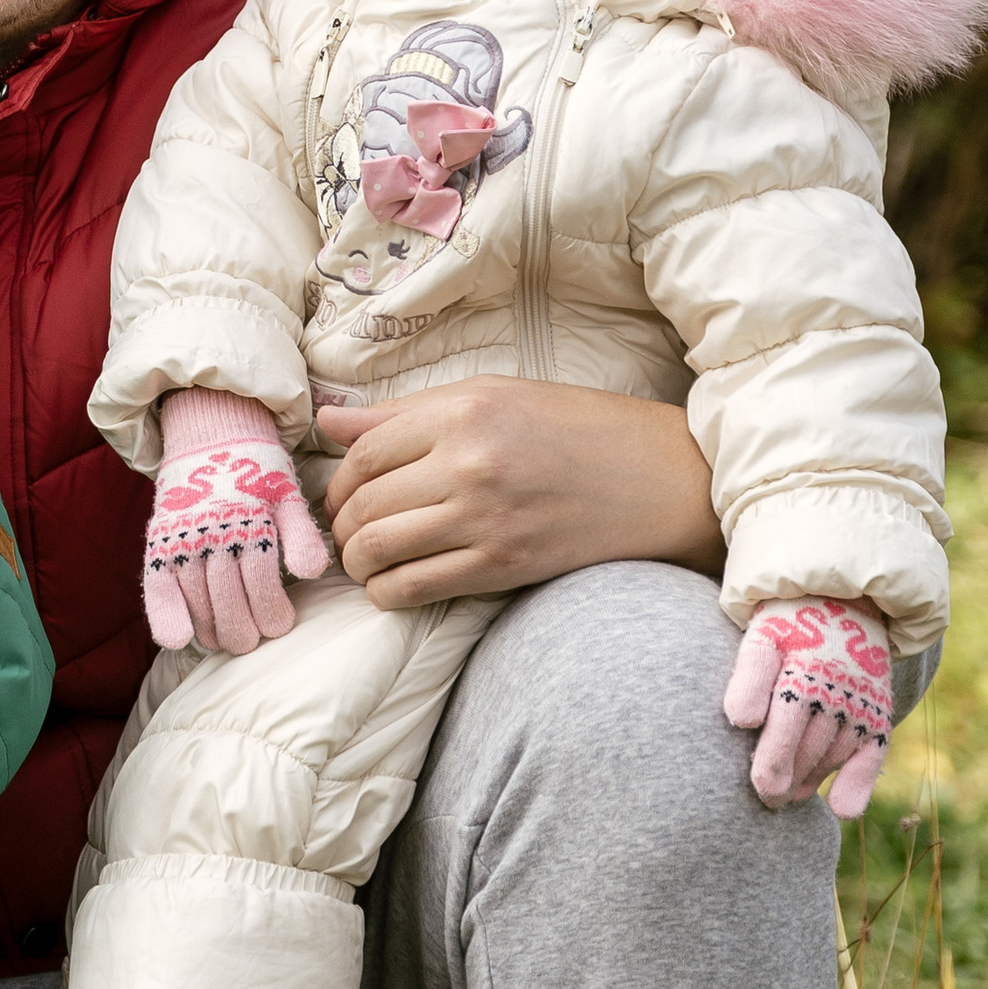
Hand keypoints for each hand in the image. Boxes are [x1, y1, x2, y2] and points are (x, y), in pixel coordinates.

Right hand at [145, 435, 330, 652]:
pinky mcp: (160, 541)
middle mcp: (214, 529)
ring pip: (196, 596)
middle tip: (252, 641)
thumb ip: (301, 534)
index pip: (260, 577)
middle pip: (227, 594)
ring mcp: (183, 536)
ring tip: (225, 641)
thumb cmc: (257, 473)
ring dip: (211, 627)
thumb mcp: (287, 496)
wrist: (212, 434)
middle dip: (242, 627)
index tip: (279, 627)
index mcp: (250, 517)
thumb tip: (312, 572)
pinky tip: (177, 638)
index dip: (270, 609)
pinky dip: (165, 614)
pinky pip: (158, 584)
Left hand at [316, 383, 721, 607]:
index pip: (364, 453)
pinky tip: (392, 585)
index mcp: (463, 412)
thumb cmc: (574, 428)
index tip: (341, 495)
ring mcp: (485, 518)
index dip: (339, 480)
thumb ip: (406, 413)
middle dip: (342, 526)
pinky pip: (415, 588)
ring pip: (379, 549)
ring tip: (365, 560)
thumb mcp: (493, 396)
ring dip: (359, 562)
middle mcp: (468, 463)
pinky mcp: (503, 565)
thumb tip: (329, 423)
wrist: (657, 478)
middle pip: (364, 504)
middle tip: (346, 532)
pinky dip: (387, 592)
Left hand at [723, 598, 893, 814]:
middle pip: (808, 747)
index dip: (773, 760)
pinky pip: (871, 755)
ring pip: (833, 754)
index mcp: (803, 668)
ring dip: (811, 779)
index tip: (760, 788)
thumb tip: (741, 720)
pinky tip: (840, 808)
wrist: (843, 602)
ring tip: (789, 795)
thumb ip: (749, 676)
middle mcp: (837, 687)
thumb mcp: (763, 638)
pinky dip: (858, 783)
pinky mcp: (878, 712)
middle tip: (767, 800)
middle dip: (786, 778)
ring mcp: (860, 702)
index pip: (786, 721)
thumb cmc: (788, 626)